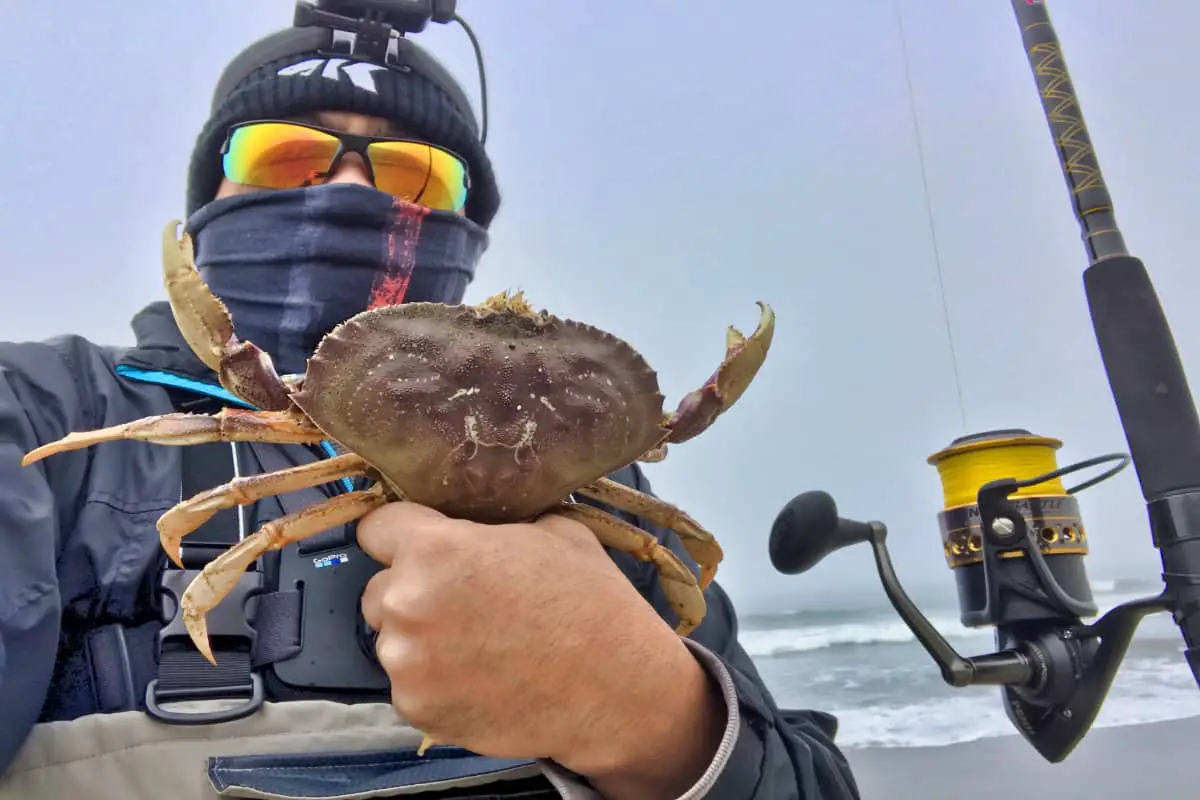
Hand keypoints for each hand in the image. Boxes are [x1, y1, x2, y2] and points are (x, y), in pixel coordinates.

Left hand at [357, 501, 724, 797]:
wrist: (617, 688)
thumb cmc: (591, 602)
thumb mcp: (552, 531)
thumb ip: (493, 527)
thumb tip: (477, 527)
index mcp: (435, 548)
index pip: (376, 529)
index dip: (401, 536)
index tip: (418, 547)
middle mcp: (407, 602)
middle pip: (379, 590)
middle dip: (413, 593)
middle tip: (466, 605)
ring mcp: (408, 662)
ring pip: (394, 641)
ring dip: (424, 642)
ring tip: (481, 648)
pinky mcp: (417, 709)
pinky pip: (411, 686)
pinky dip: (437, 685)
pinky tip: (483, 680)